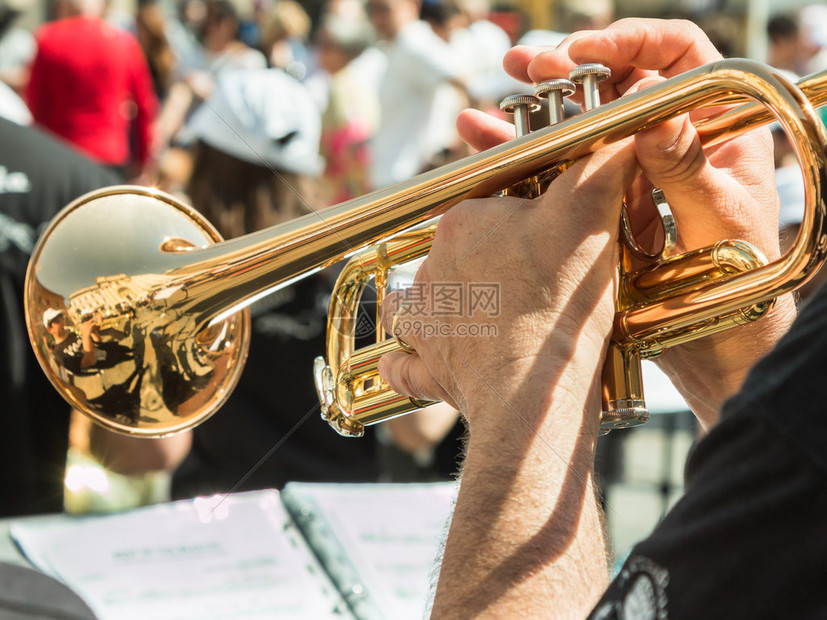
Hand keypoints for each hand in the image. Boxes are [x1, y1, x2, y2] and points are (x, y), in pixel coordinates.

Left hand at [380, 142, 637, 434]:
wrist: (535, 384)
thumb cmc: (558, 298)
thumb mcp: (589, 216)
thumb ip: (602, 167)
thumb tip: (623, 133)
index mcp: (463, 221)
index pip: (492, 207)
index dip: (526, 222)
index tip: (551, 240)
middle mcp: (434, 265)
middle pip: (464, 254)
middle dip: (494, 263)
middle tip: (537, 283)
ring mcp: (427, 317)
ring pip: (427, 300)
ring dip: (445, 305)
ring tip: (483, 318)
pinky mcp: (428, 364)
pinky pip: (405, 363)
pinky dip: (406, 364)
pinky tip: (406, 363)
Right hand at [456, 18, 795, 427]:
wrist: (723, 348)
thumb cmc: (746, 287)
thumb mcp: (719, 222)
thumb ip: (689, 171)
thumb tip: (654, 121)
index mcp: (716, 128)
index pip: (677, 54)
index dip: (629, 42)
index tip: (582, 52)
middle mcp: (673, 142)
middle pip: (615, 85)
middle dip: (565, 72)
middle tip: (524, 65)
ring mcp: (635, 175)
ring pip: (579, 128)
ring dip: (530, 117)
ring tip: (483, 113)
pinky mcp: (606, 208)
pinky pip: (562, 175)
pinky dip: (523, 163)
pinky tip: (484, 151)